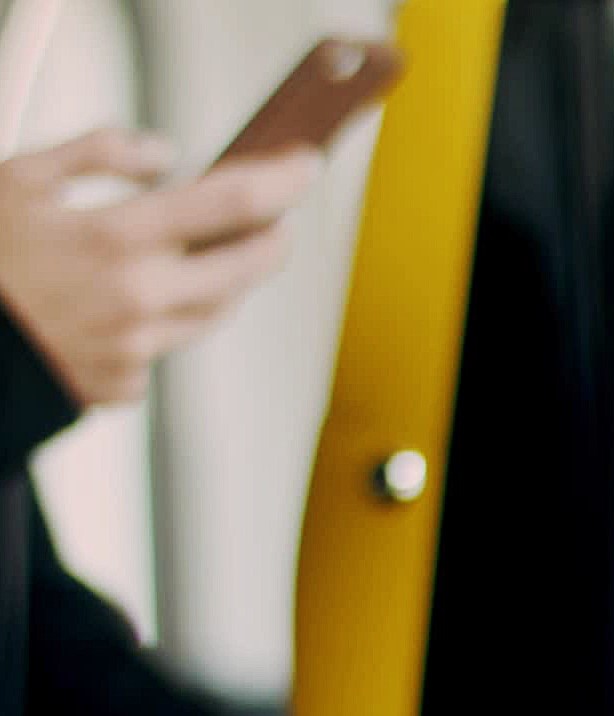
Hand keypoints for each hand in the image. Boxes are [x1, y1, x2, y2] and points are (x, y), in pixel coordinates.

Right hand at [0, 131, 317, 407]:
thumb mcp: (19, 177)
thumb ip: (97, 153)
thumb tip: (167, 155)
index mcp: (113, 238)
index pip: (233, 203)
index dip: (281, 181)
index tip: (306, 164)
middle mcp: (135, 299)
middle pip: (245, 269)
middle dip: (272, 239)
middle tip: (278, 219)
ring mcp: (131, 350)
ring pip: (213, 313)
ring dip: (224, 281)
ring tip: (212, 252)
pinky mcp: (119, 385)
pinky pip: (163, 348)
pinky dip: (159, 321)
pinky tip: (133, 303)